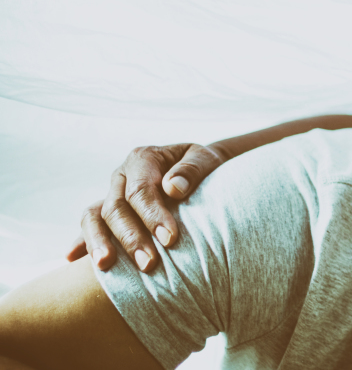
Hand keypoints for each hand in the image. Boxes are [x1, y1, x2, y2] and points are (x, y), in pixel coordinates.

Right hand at [66, 143, 224, 271]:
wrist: (201, 170)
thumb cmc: (206, 167)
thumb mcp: (206, 159)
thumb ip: (192, 170)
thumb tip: (172, 188)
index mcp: (143, 159)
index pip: (140, 190)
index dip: (153, 215)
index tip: (170, 238)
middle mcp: (122, 177)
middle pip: (116, 208)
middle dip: (131, 238)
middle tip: (150, 264)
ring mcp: (111, 194)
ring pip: (94, 217)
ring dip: (99, 242)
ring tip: (106, 266)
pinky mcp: (107, 212)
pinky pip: (89, 226)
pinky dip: (81, 241)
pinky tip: (72, 259)